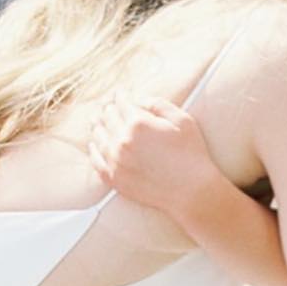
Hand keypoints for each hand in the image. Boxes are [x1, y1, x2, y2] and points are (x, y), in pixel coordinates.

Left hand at [88, 96, 223, 214]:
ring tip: (99, 121)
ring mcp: (115, 161)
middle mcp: (122, 140)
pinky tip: (94, 144)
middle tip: (110, 106)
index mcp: (138, 123)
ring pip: (97, 136)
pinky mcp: (114, 179)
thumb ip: (156, 104)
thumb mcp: (181, 119)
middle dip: (109, 108)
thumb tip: (136, 98)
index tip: (121, 94)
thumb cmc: (191, 154)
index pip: (120, 102)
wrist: (192, 191)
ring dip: (99, 126)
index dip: (121, 95)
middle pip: (106, 117)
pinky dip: (93, 149)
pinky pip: (96, 160)